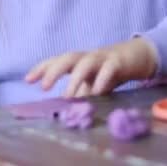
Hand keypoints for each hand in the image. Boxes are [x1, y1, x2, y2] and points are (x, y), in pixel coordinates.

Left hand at [25, 38, 157, 97]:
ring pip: (85, 62)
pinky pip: (109, 69)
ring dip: (75, 78)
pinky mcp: (118, 62)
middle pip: (67, 58)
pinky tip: (96, 92)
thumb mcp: (91, 83)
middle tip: (43, 86)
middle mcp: (87, 57)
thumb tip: (64, 110)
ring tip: (67, 96)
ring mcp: (103, 57)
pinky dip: (102, 79)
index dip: (42, 68)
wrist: (138, 57)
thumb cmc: (109, 71)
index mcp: (78, 61)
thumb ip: (78, 94)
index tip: (28, 80)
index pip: (56, 61)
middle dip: (53, 70)